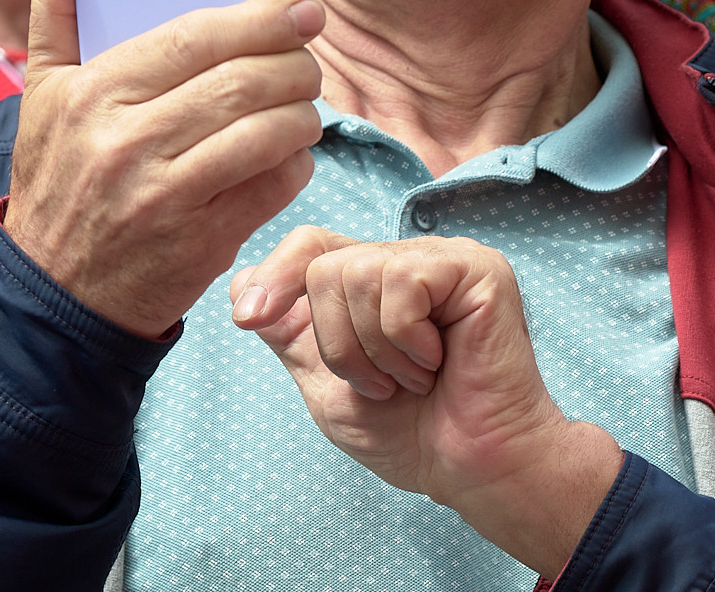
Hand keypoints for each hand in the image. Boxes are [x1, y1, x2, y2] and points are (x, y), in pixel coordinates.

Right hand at [0, 0, 326, 338]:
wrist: (50, 295)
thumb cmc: (56, 177)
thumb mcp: (41, 91)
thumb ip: (56, 4)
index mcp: (92, 92)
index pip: (197, 36)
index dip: (259, 16)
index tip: (294, 7)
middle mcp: (126, 142)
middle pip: (243, 81)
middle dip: (294, 59)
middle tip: (309, 52)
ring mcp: (165, 197)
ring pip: (268, 131)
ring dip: (303, 110)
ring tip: (304, 99)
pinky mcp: (200, 243)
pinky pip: (274, 186)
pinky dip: (296, 162)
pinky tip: (289, 151)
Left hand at [234, 229, 624, 575]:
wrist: (470, 468)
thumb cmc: (411, 433)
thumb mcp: (327, 384)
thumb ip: (290, 333)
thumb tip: (239, 284)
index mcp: (374, 282)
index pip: (309, 246)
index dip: (273, 276)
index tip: (247, 319)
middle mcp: (407, 260)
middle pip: (323, 265)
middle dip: (338, 344)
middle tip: (383, 385)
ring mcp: (442, 259)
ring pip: (358, 272)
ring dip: (375, 350)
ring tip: (413, 378)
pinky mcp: (475, 268)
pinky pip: (402, 283)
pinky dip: (406, 340)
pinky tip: (438, 363)